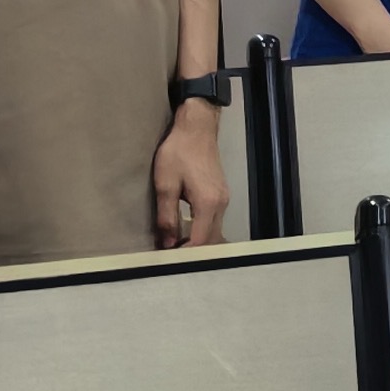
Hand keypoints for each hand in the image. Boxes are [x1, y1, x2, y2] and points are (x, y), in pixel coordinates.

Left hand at [155, 108, 228, 249]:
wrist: (196, 128)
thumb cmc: (179, 152)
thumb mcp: (165, 185)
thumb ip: (167, 217)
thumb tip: (168, 242)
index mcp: (208, 203)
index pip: (200, 241)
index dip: (185, 254)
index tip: (168, 262)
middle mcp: (221, 203)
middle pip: (212, 240)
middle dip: (194, 252)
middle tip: (172, 260)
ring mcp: (223, 198)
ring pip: (214, 231)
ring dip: (198, 242)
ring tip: (177, 249)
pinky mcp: (220, 194)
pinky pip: (214, 221)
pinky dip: (202, 231)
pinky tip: (187, 232)